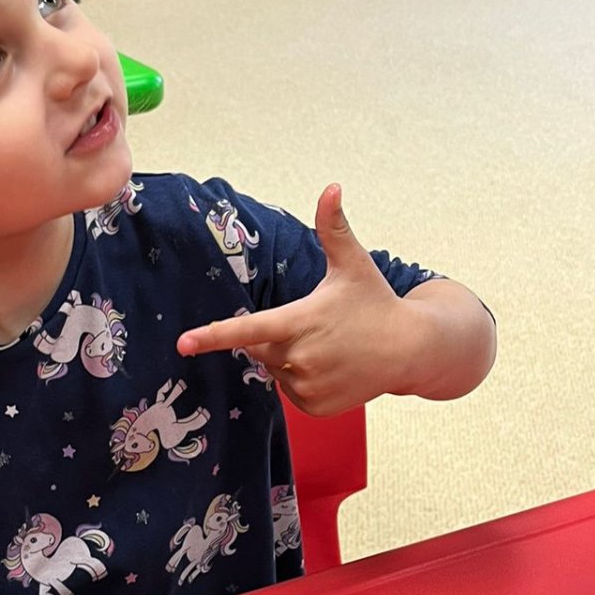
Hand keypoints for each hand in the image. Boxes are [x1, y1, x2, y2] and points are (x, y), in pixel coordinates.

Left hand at [178, 184, 412, 416]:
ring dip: (289, 358)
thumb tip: (331, 187)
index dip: (212, 336)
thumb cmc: (376, 301)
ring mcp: (308, 385)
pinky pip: (289, 392)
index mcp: (300, 321)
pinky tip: (331, 367)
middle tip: (312, 325)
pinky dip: (301, 380)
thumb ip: (333, 227)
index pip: (248, 329)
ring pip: (274, 370)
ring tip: (327, 346)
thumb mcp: (352, 264)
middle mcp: (300, 357)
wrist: (411, 349)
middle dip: (274, 336)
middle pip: (258, 347)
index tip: (183, 344)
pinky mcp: (315, 407)